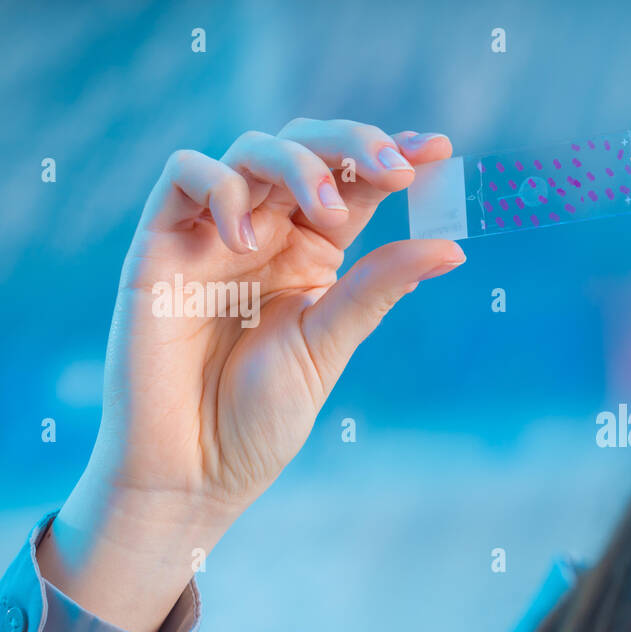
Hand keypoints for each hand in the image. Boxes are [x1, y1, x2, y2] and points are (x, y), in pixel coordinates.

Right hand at [39, 119, 464, 631]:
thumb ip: (378, 287)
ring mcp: (212, 234)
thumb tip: (453, 248)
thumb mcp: (330, 343)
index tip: (440, 149)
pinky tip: (246, 236)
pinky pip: (182, 176)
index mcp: (313, 255)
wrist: (193, 471)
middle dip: (353, 144)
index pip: (355, 186)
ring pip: (251, 150)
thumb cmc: (261, 418)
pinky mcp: (160, 245)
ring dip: (297, 164)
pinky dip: (220, 187)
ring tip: (327, 212)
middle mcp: (266, 234)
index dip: (392, 156)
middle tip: (394, 169)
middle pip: (306, 150)